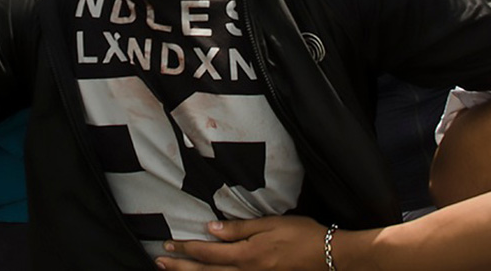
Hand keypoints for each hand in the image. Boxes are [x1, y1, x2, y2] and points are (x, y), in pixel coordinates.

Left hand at [156, 216, 327, 270]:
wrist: (329, 256)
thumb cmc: (302, 235)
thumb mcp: (271, 224)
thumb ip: (241, 229)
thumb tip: (212, 229)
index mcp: (248, 255)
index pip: (209, 253)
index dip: (188, 248)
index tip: (169, 244)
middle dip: (181, 266)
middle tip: (160, 260)